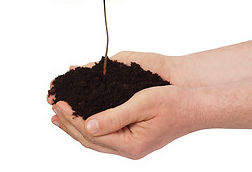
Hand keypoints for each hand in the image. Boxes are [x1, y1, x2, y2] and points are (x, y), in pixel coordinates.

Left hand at [48, 51, 209, 158]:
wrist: (197, 107)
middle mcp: (129, 149)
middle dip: (69, 124)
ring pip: (96, 139)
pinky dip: (91, 126)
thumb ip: (114, 116)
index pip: (91, 132)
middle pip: (90, 140)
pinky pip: (106, 135)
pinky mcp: (134, 138)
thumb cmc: (175, 102)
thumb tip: (87, 125)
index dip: (71, 118)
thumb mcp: (143, 104)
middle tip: (53, 108)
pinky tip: (84, 118)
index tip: (58, 102)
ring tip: (59, 118)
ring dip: (76, 127)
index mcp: (131, 144)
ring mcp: (132, 146)